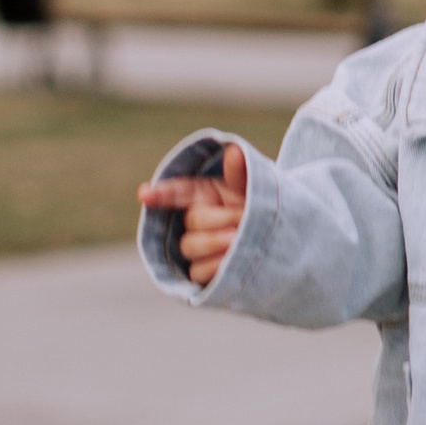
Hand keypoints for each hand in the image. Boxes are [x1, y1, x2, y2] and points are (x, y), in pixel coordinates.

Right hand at [139, 141, 248, 288]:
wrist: (280, 244)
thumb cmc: (260, 210)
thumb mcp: (254, 190)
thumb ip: (242, 175)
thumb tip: (236, 152)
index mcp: (202, 193)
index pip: (178, 191)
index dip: (162, 193)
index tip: (145, 195)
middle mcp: (195, 219)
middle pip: (192, 220)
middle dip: (219, 220)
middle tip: (243, 218)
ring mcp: (196, 247)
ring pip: (190, 247)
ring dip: (214, 243)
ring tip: (238, 241)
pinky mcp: (201, 272)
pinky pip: (197, 272)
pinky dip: (214, 267)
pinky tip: (230, 262)